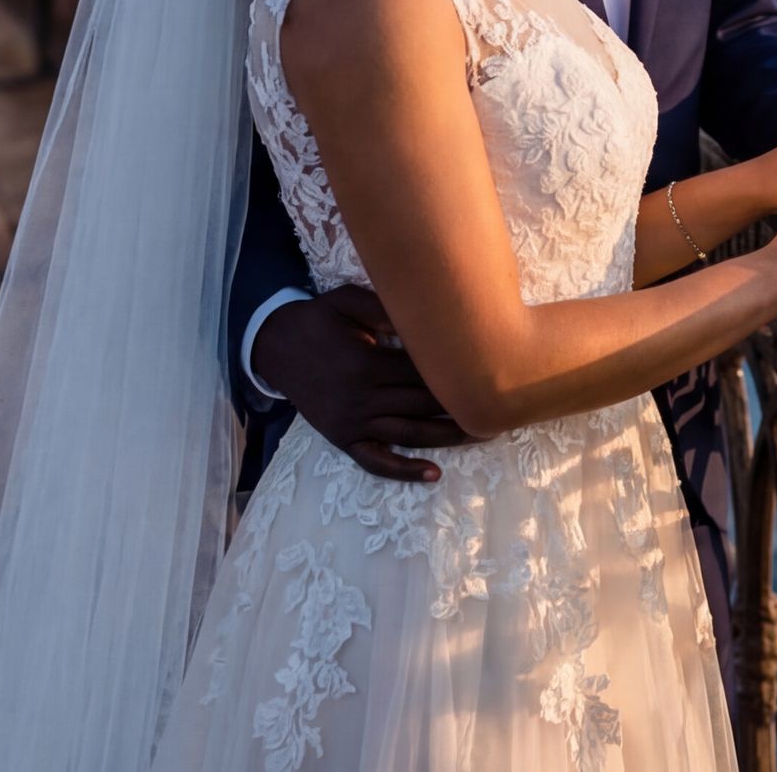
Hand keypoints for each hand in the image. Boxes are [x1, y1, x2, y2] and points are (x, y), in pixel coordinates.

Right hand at [249, 285, 472, 484]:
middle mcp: (362, 397)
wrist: (274, 345)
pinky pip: (375, 460)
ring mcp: (352, 422)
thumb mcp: (348, 301)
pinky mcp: (342, 438)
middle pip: (422, 405)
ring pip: (408, 434)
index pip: (423, 372)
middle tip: (501, 405)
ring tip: (484, 434)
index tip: (489, 371)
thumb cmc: (318, 319)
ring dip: (447, 437)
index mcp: (367, 363)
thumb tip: (423, 313)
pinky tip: (432, 474)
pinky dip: (403, 470)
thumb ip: (385, 307)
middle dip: (462, 405)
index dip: (456, 372)